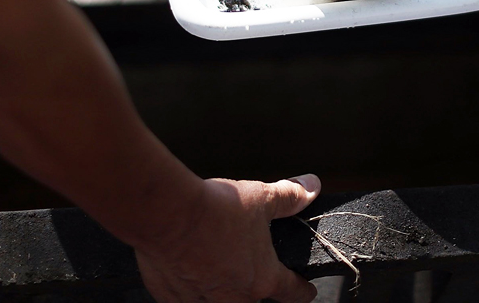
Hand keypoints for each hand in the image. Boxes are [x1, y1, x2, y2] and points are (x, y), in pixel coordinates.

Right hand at [135, 174, 320, 302]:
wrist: (167, 214)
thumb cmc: (214, 209)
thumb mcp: (261, 198)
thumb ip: (289, 197)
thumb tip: (312, 187)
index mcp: (263, 278)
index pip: (292, 293)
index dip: (302, 290)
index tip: (305, 291)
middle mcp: (235, 298)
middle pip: (254, 297)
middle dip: (253, 282)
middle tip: (244, 259)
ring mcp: (202, 302)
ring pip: (219, 300)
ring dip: (220, 285)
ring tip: (213, 258)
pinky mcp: (172, 298)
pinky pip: (188, 297)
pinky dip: (190, 284)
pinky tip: (186, 262)